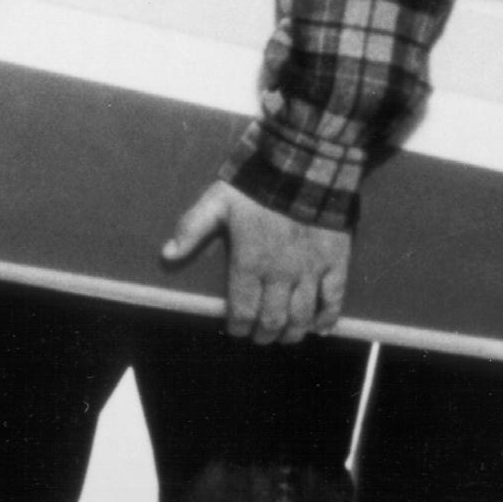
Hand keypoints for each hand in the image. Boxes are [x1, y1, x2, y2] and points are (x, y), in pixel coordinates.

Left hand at [162, 179, 351, 344]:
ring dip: (292, 333)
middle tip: (260, 336)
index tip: (237, 329)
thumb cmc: (257, 185)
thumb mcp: (217, 201)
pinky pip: (334, 299)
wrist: (305, 165)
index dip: (239, 326)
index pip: (242, 310)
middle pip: (273, 321)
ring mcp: (310, 270)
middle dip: (264, 335)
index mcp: (250, 262)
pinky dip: (328, 318)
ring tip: (285, 335)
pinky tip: (321, 329)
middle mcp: (280, 274)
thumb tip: (167, 254)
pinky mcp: (335, 262)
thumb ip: (192, 228)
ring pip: (302, 316)